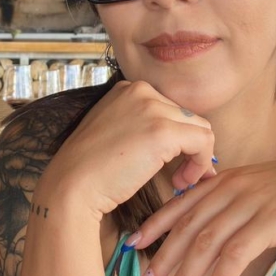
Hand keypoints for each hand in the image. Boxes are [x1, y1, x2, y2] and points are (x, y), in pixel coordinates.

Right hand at [37, 80, 215, 218]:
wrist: (71, 186)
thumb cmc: (89, 170)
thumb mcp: (114, 133)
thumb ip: (141, 127)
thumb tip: (179, 140)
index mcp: (127, 89)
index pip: (170, 109)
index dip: (176, 138)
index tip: (169, 162)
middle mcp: (141, 91)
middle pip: (188, 118)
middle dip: (189, 148)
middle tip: (178, 177)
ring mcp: (152, 108)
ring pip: (200, 128)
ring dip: (196, 158)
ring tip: (180, 181)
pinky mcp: (164, 131)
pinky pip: (204, 142)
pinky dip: (201, 164)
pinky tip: (181, 183)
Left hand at [128, 156, 275, 275]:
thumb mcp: (257, 190)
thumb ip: (230, 202)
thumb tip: (204, 227)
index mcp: (225, 180)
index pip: (181, 205)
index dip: (154, 226)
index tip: (132, 246)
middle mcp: (232, 189)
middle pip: (187, 228)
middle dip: (162, 259)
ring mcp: (251, 204)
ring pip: (206, 243)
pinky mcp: (271, 222)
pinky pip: (238, 254)